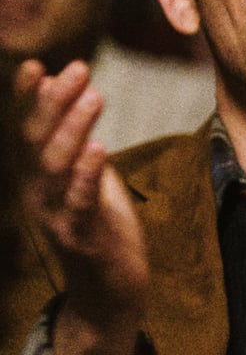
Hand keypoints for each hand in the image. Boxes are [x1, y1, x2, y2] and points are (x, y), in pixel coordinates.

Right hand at [15, 59, 148, 354]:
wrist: (109, 289)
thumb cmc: (102, 226)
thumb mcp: (87, 176)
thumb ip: (76, 138)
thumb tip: (69, 89)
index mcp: (37, 178)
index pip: (27, 131)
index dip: (28, 98)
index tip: (36, 64)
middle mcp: (37, 194)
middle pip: (37, 141)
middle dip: (55, 102)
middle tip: (78, 68)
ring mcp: (56, 215)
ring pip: (55, 166)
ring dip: (73, 128)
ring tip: (94, 95)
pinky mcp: (81, 236)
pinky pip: (79, 201)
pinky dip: (86, 173)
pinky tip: (99, 148)